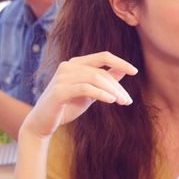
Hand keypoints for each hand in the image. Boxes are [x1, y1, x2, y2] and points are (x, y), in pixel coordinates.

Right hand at [21, 51, 137, 138]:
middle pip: (101, 71)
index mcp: (75, 63)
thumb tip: (123, 70)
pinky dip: (101, 94)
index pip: (102, 56)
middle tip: (128, 100)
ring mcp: (62, 77)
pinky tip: (111, 101)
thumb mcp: (90, 93)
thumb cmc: (67, 106)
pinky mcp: (59, 91)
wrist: (43, 123)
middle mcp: (67, 66)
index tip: (135, 71)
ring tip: (123, 102)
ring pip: (95, 78)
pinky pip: (85, 88)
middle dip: (117, 86)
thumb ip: (104, 81)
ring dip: (112, 91)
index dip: (120, 62)